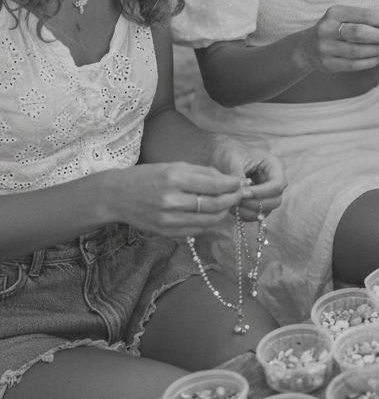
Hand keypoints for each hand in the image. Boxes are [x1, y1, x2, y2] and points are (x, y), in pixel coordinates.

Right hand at [106, 162, 244, 237]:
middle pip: (214, 204)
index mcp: (175, 177)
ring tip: (228, 204)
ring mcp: (169, 219)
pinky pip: (196, 230)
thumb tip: (228, 179)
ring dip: (223, 213)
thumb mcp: (174, 166)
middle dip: (232, 199)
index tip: (241, 182)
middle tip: (240, 194)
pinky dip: (209, 223)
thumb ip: (202, 173)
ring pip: (208, 220)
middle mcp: (172, 199)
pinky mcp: (166, 233)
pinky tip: (213, 215)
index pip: (214, 184)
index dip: (232, 185)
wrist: (117, 196)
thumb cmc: (148, 176)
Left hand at [212, 139, 286, 220]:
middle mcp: (274, 181)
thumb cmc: (229, 152)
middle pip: (275, 200)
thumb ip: (237, 174)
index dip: (262, 192)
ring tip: (231, 203)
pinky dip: (244, 214)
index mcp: (274, 165)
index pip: (277, 184)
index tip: (243, 192)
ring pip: (266, 210)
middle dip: (255, 203)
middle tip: (236, 200)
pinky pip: (256, 215)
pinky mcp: (258, 202)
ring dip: (248, 211)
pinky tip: (231, 206)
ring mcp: (267, 193)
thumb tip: (242, 189)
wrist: (220, 155)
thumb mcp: (232, 159)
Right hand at [294, 6, 378, 73]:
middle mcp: (327, 28)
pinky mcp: (327, 63)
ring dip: (378, 50)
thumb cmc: (336, 31)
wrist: (307, 48)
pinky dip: (370, 61)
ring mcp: (325, 47)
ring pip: (357, 50)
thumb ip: (367, 23)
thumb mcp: (346, 20)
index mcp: (334, 13)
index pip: (365, 15)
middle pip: (360, 32)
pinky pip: (353, 64)